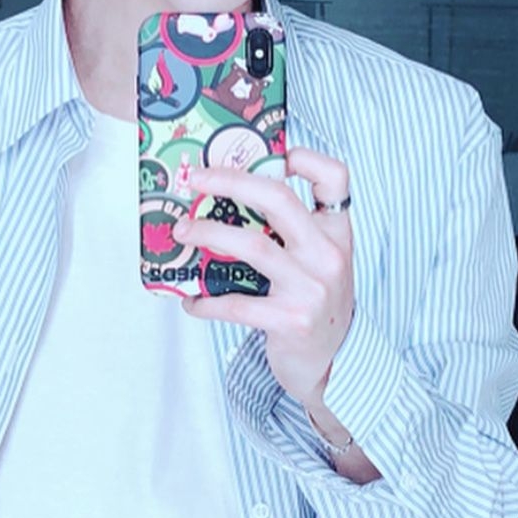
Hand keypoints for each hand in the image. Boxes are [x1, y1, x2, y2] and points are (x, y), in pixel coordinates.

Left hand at [172, 146, 353, 409]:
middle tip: (196, 179)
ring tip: (181, 231)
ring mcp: (310, 288)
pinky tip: (191, 301)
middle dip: (230, 181)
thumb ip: (295, 232)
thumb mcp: (321, 262)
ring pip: (251, 245)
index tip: (273, 153)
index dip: (306, 157)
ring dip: (207, 233)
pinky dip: (206, 301)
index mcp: (336, 233)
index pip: (336, 178)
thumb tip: (231, 199)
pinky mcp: (289, 320)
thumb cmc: (318, 303)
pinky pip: (236, 304)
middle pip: (278, 198)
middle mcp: (327, 254)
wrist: (337, 364)